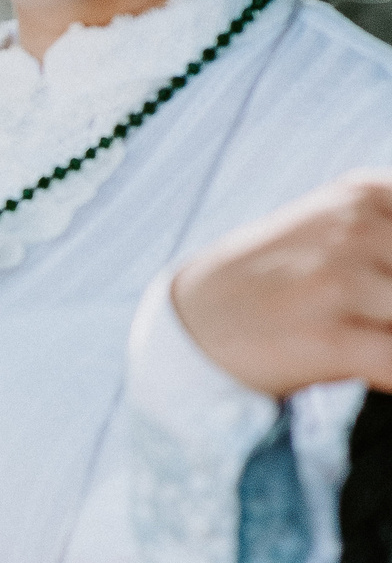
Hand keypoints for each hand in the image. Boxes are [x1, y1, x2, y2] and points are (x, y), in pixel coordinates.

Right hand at [171, 171, 391, 395]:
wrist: (190, 322)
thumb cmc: (278, 281)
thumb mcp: (336, 227)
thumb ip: (389, 237)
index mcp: (365, 193)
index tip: (387, 286)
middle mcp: (354, 228)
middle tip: (376, 314)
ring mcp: (338, 282)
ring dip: (391, 332)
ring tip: (369, 336)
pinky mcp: (326, 339)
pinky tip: (377, 370)